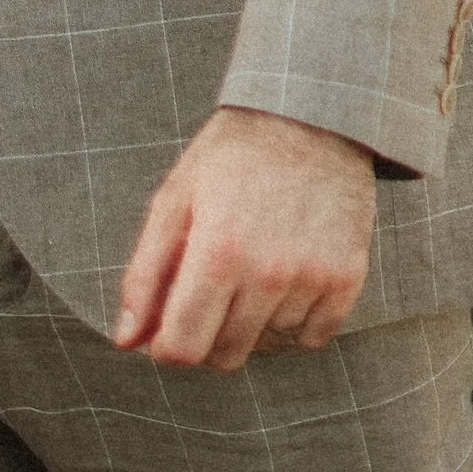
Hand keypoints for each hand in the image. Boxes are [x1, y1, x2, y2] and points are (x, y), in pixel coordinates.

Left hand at [113, 107, 376, 370]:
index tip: (168, 326)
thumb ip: (144, 274)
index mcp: (218, 252)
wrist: (310, 116)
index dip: (166, 346)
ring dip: (251, 322)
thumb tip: (125, 340)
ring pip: (268, 345)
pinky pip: (313, 338)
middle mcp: (268, 273)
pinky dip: (294, 322)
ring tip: (249, 270)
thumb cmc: (231, 157)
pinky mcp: (347, 279)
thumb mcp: (174, 200)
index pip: (183, 348)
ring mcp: (312, 278)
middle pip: (226, 355)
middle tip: (208, 292)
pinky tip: (284, 281)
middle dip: (206, 335)